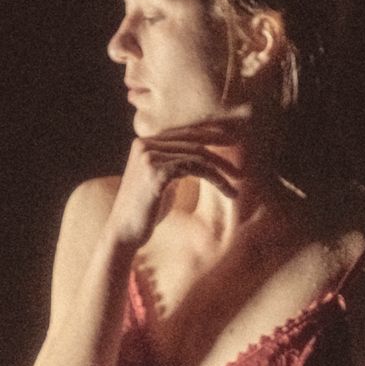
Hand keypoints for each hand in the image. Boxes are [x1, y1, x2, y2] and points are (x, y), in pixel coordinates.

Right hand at [108, 118, 244, 248]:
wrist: (124, 232)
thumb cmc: (145, 211)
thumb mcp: (162, 182)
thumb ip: (175, 166)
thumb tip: (199, 160)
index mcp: (145, 143)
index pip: (184, 133)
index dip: (210, 136)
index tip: (231, 144)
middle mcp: (145, 144)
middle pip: (193, 141)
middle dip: (220, 153)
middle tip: (240, 166)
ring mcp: (149, 156)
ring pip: (197, 155)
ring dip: (222, 171)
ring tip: (237, 185)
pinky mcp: (156, 173)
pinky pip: (195, 168)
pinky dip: (215, 179)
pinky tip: (227, 190)